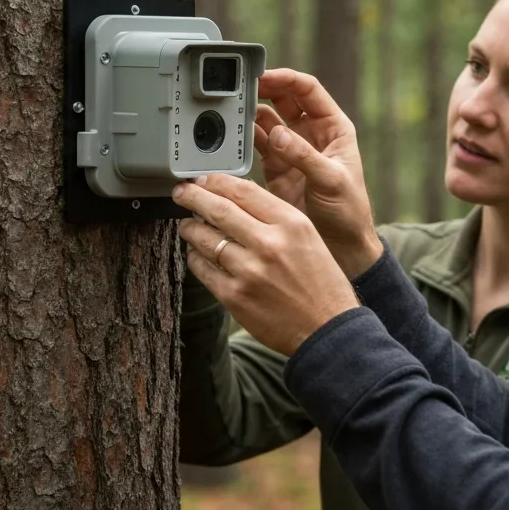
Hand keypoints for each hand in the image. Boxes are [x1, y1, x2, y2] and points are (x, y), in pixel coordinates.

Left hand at [173, 174, 361, 355]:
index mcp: (291, 224)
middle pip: (218, 209)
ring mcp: (249, 271)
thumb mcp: (308, 238)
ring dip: (190, 228)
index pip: (244, 191)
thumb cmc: (321, 284)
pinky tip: (197, 254)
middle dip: (193, 197)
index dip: (217, 181)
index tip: (204, 179)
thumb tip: (236, 200)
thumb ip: (276, 217)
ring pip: (204, 239)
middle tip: (181, 193)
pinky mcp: (234, 296)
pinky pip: (203, 269)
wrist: (326, 329)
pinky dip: (196, 258)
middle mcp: (269, 244)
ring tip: (187, 225)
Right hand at [252, 68, 382, 277]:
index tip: (264, 77)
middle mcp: (311, 135)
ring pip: (266, 121)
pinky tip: (231, 138)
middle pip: (283, 100)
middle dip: (263, 91)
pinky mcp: (276, 169)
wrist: (342, 247)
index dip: (286, 79)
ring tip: (231, 112)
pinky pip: (256, 146)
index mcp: (333, 128)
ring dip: (250, 115)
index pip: (308, 90)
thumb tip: (278, 134)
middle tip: (240, 89)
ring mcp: (292, 151)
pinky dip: (243, 140)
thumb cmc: (350, 212)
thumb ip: (304, 156)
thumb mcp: (331, 180)